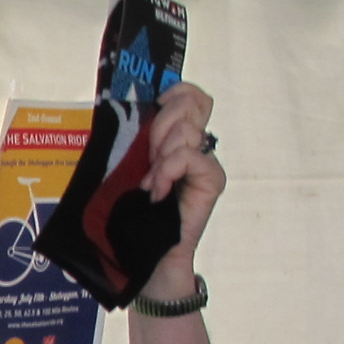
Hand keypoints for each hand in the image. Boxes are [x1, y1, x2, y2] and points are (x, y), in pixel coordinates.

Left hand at [142, 81, 223, 262]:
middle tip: (148, 157)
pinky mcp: (212, 180)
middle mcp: (197, 145)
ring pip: (188, 130)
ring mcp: (206, 162)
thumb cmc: (135, 209)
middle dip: (161, 123)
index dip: (178, 92)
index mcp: (179, 137)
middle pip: (192, 104)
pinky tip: (158, 192)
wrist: (149, 250)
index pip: (193, 96)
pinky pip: (189, 156)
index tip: (157, 105)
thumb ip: (138, 138)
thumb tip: (131, 110)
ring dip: (161, 154)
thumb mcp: (131, 165)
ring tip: (152, 181)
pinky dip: (168, 171)